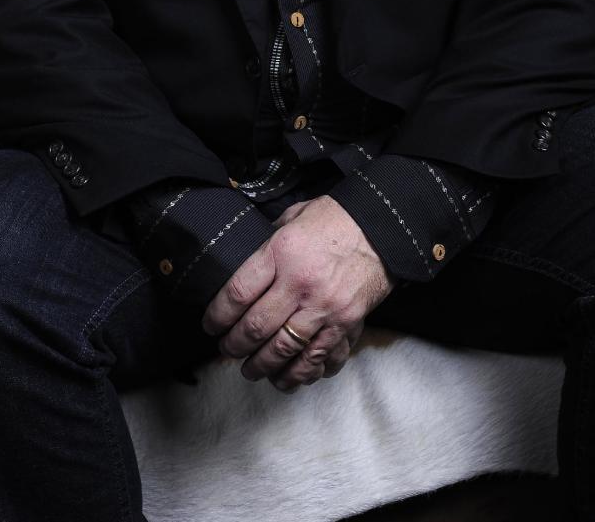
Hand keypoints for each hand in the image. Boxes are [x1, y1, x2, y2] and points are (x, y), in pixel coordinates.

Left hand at [203, 194, 393, 391]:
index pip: (238, 294)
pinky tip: (291, 376)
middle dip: (235, 347)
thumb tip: (248, 261)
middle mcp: (301, 285)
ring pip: (285, 352)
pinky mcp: (348, 323)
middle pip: (257, 328)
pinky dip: (303, 373)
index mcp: (282, 254)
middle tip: (228, 351)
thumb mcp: (294, 217)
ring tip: (253, 370)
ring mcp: (325, 308)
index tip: (211, 326)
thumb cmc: (336, 218)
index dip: (218, 316)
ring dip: (264, 367)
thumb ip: (269, 241)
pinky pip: (321, 359)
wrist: (384, 226)